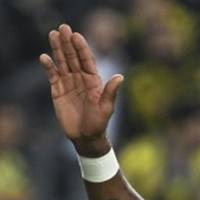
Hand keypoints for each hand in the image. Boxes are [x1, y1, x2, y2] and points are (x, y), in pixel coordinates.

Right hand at [39, 23, 122, 153]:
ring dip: (57, 49)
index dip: (82, 48)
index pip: (87, 60)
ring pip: (62, 63)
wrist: (86, 137)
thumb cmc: (99, 124)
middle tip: (63, 27)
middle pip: (73, 58)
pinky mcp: (57, 91)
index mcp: (94, 81)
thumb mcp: (106, 108)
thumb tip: (120, 76)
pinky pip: (53, 76)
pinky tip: (44, 57)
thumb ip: (111, 91)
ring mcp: (69, 84)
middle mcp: (81, 79)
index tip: (77, 35)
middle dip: (68, 43)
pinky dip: (48, 67)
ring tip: (53, 34)